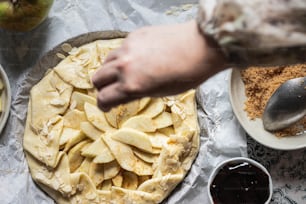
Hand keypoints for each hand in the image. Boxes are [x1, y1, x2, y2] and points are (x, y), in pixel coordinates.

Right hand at [92, 20, 225, 110]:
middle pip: (97, 78)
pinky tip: (137, 58)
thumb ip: (136, 92)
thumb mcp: (159, 93)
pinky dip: (123, 56)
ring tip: (124, 73)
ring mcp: (127, 48)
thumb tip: (124, 92)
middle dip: (102, 87)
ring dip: (110, 70)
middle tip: (112, 90)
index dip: (103, 105)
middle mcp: (124, 66)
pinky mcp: (133, 35)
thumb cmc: (186, 75)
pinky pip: (120, 48)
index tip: (106, 106)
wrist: (201, 47)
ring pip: (106, 61)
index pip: (103, 98)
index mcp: (131, 85)